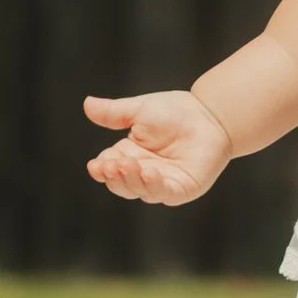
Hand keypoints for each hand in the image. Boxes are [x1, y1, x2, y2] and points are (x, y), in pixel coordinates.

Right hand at [83, 90, 233, 204]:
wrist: (210, 113)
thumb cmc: (176, 111)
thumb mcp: (140, 110)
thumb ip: (114, 112)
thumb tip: (87, 104)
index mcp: (130, 156)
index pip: (110, 168)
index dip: (101, 169)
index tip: (95, 164)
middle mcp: (144, 173)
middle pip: (122, 184)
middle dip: (114, 176)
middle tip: (109, 164)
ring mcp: (163, 183)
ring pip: (140, 191)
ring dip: (131, 180)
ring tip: (126, 164)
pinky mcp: (182, 189)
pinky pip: (165, 193)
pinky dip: (154, 186)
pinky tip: (148, 173)